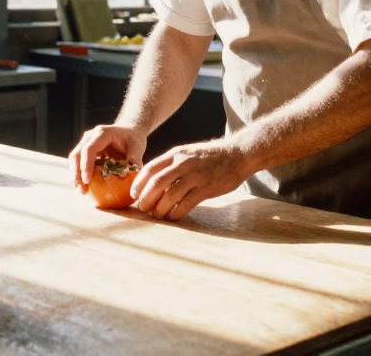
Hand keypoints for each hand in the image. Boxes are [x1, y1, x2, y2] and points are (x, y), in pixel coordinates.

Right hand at [68, 125, 146, 191]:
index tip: (87, 181)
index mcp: (102, 133)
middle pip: (77, 154)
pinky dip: (79, 174)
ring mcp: (86, 142)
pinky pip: (78, 162)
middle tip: (81, 190)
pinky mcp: (85, 150)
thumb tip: (133, 172)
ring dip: (75, 176)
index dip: (86, 165)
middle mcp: (90, 136)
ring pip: (74, 159)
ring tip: (81, 191)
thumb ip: (135, 158)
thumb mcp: (137, 147)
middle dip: (76, 173)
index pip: (89, 149)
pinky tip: (83, 187)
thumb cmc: (133, 138)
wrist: (129, 131)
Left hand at [132, 139, 250, 220]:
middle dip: (146, 198)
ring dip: (160, 208)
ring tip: (157, 215)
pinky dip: (176, 213)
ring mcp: (195, 176)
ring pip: (170, 195)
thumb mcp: (187, 153)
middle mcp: (183, 163)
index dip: (138, 183)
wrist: (237, 154)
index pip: (150, 168)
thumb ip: (171, 164)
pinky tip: (173, 217)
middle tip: (143, 208)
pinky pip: (186, 204)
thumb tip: (151, 181)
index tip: (133, 195)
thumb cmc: (209, 157)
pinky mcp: (207, 188)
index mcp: (176, 154)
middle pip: (156, 183)